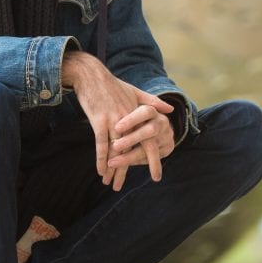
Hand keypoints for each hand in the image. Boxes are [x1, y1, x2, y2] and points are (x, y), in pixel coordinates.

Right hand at [62, 50, 174, 190]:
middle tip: (127, 187)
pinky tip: (101, 172)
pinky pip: (101, 144)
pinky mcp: (99, 121)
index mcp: (139, 115)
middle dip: (130, 170)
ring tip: (112, 185)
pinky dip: (101, 159)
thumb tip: (170, 111)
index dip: (152, 159)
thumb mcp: (135, 92)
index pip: (149, 141)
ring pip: (116, 151)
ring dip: (114, 169)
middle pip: (133, 150)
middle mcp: (129, 120)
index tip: (156, 175)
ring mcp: (114, 121)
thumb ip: (153, 103)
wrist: (91, 74)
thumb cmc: (112, 85)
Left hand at [107, 104, 175, 177]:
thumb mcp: (133, 103)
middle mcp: (162, 123)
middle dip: (132, 139)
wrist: (156, 123)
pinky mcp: (167, 149)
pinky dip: (136, 163)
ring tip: (112, 163)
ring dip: (130, 156)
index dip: (132, 120)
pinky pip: (150, 158)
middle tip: (115, 146)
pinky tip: (120, 171)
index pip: (145, 112)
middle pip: (149, 131)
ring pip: (150, 148)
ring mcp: (166, 136)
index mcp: (153, 110)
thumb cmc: (135, 113)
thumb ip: (129, 103)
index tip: (117, 127)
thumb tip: (130, 102)